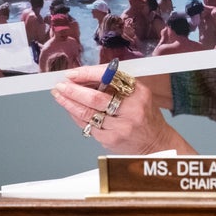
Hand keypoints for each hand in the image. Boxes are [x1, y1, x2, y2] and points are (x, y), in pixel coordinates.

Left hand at [52, 65, 194, 153]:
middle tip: (61, 85)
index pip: (109, 78)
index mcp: (139, 92)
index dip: (87, 74)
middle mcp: (132, 109)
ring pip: (88, 113)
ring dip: (70, 103)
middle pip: (96, 98)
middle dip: (74, 90)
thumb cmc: (144, 116)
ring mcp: (121, 126)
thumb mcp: (138, 94)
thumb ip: (115, 85)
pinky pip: (88, 126)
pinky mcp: (112, 139)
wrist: (155, 143)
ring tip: (60, 95)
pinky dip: (77, 117)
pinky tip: (71, 110)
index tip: (73, 73)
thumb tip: (85, 78)